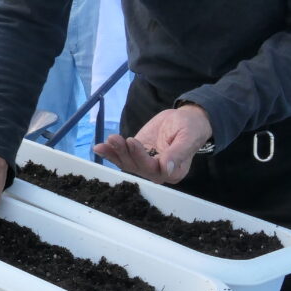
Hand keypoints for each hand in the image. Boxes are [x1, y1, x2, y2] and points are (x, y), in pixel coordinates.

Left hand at [92, 103, 211, 183]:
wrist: (185, 118)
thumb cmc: (191, 127)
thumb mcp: (188, 137)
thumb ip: (178, 153)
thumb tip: (167, 168)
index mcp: (174, 172)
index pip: (154, 169)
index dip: (141, 157)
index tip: (132, 141)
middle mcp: (158, 172)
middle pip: (137, 166)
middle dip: (124, 153)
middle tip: (115, 138)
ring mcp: (145, 164)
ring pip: (127, 162)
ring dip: (115, 152)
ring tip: (108, 140)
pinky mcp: (136, 154)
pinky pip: (122, 156)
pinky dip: (110, 153)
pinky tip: (99, 148)